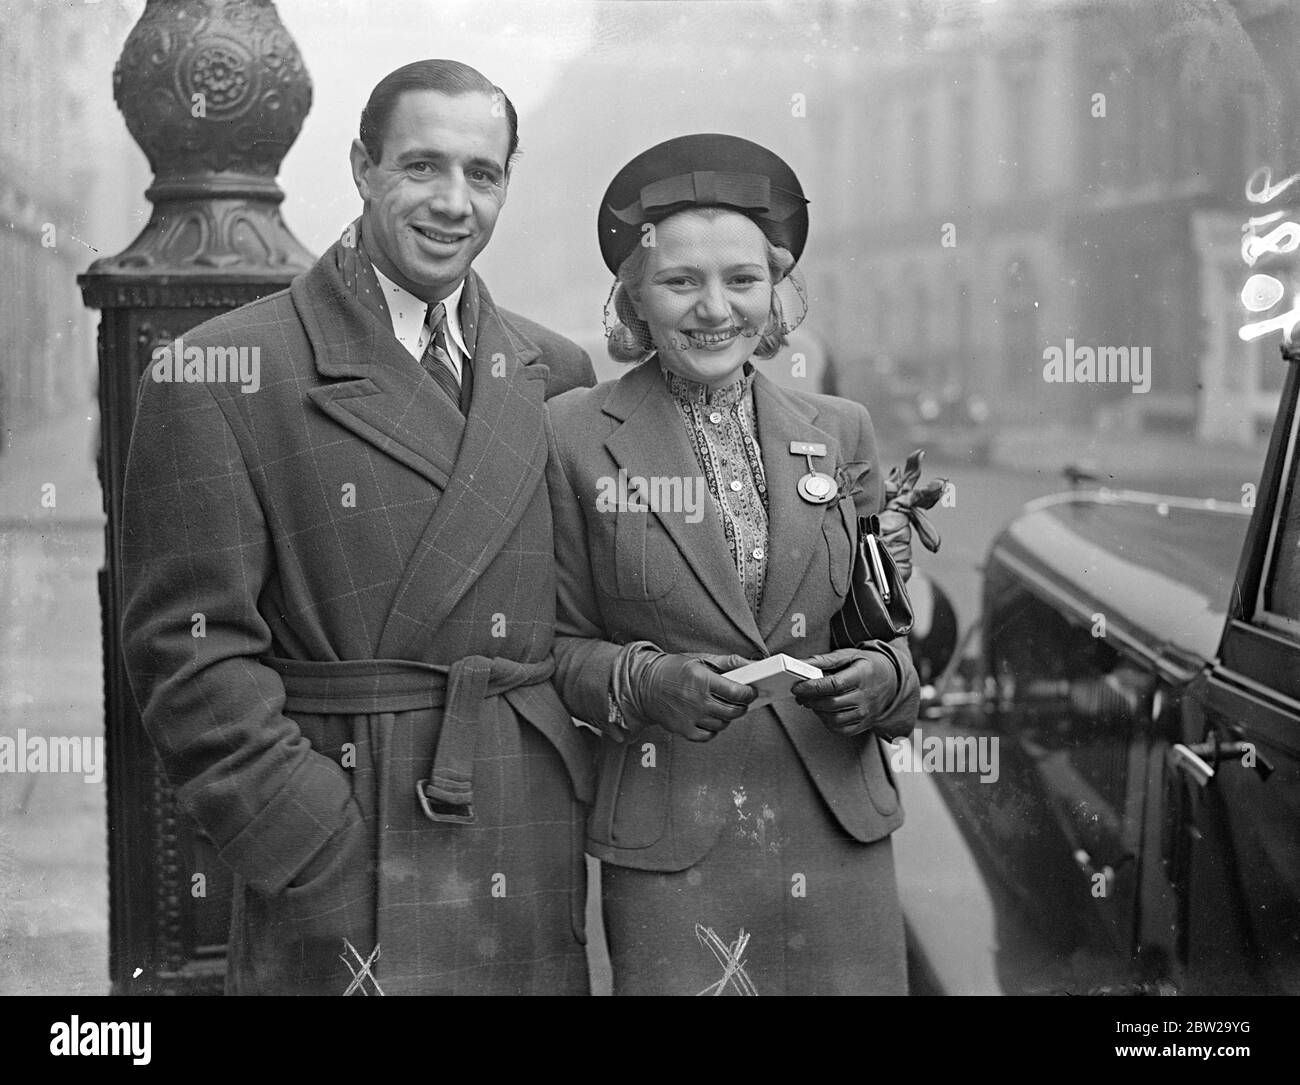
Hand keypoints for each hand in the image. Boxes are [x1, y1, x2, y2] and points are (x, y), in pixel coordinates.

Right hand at [625, 651, 757, 741]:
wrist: (644, 685)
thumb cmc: (674, 670)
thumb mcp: (700, 659)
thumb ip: (728, 662)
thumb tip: (753, 665)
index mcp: (701, 679)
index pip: (737, 692)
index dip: (749, 693)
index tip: (751, 691)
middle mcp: (697, 700)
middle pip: (733, 711)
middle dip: (742, 706)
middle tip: (740, 700)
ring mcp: (690, 717)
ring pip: (723, 724)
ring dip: (728, 717)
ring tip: (723, 707)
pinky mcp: (684, 730)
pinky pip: (709, 735)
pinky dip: (714, 728)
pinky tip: (710, 718)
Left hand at [791, 648, 903, 737]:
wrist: (891, 681)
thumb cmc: (866, 666)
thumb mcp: (848, 655)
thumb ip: (824, 660)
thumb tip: (801, 664)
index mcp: (862, 676)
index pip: (834, 685)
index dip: (812, 687)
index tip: (797, 687)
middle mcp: (866, 697)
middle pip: (832, 703)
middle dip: (810, 700)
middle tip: (799, 694)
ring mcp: (866, 713)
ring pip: (834, 719)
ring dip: (817, 711)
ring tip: (811, 701)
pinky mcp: (863, 724)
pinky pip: (841, 729)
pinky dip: (827, 722)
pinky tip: (823, 711)